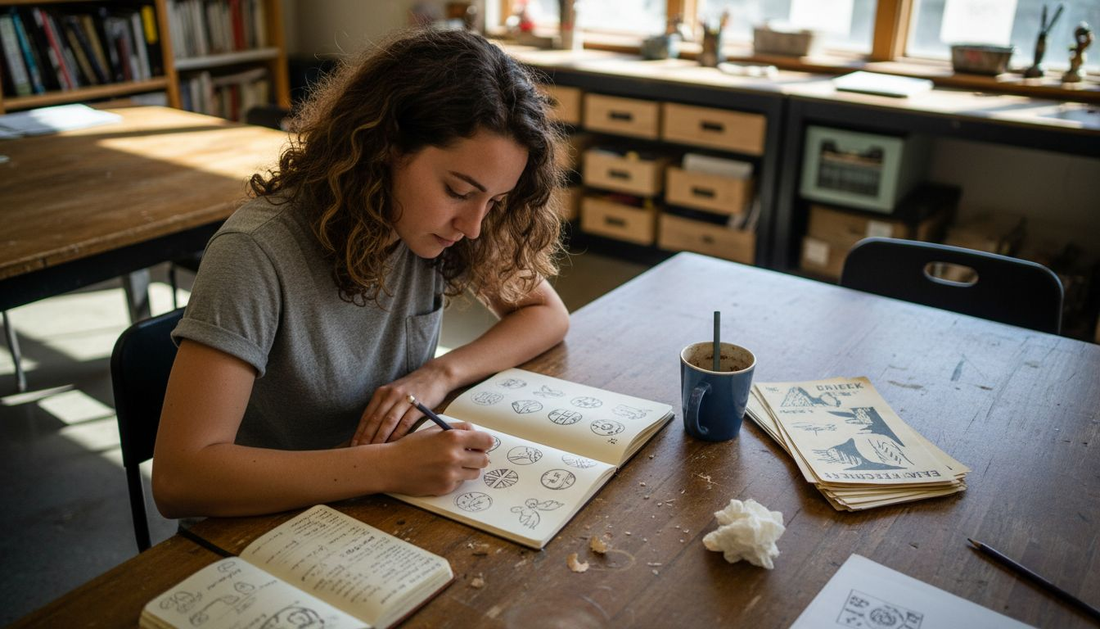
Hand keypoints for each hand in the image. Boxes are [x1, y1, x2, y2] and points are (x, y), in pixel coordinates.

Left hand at [351, 367, 452, 445]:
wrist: (436, 375)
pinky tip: (393, 445)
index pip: (367, 416)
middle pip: (375, 420)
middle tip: (360, 452)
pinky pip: (405, 423)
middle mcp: (390, 395)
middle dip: (366, 438)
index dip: (359, 432)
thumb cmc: (414, 387)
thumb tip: (371, 429)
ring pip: (388, 422)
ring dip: (379, 438)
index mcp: (381, 393)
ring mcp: (404, 399)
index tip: (353, 446)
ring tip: (374, 453)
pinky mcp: (418, 405)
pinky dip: (397, 435)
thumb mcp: (394, 392)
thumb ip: (383, 407)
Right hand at [379, 423, 493, 495]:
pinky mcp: (446, 487)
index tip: (480, 444)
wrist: (391, 466)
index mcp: (453, 438)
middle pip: (484, 460)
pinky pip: (460, 482)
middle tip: (467, 455)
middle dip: (478, 457)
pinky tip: (440, 472)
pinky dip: (455, 478)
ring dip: (468, 469)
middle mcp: (454, 456)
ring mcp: (451, 474)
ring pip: (475, 473)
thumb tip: (474, 432)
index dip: (484, 443)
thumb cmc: (411, 446)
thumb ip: (457, 429)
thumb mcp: (434, 430)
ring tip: (452, 463)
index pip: (486, 441)